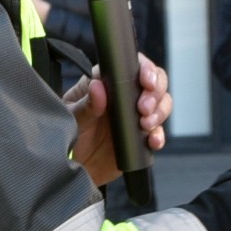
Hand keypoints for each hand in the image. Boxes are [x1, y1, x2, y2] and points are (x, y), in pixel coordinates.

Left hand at [67, 53, 171, 185]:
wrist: (74, 165)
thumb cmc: (68, 134)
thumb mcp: (72, 118)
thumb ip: (85, 105)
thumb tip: (97, 86)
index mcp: (107, 82)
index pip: (132, 66)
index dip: (145, 69)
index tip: (146, 81)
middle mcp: (126, 95)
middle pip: (155, 81)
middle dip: (156, 92)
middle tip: (144, 108)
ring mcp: (136, 115)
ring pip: (162, 103)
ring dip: (159, 112)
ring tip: (146, 124)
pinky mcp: (142, 135)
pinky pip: (158, 132)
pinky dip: (159, 136)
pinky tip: (153, 141)